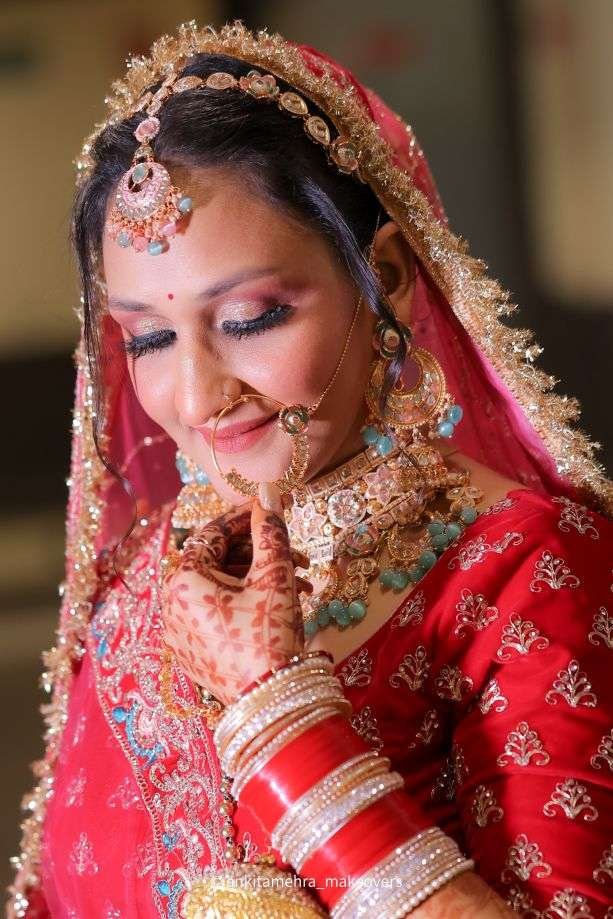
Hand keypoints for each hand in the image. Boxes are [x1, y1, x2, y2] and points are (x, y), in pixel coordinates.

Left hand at [161, 484, 304, 705]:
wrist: (270, 703)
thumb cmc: (268, 635)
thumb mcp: (275, 577)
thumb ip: (270, 531)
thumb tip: (268, 493)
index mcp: (183, 580)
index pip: (213, 533)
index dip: (245, 517)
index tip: (271, 507)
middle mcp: (171, 604)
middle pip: (217, 560)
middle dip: (259, 553)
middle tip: (297, 555)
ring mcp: (178, 632)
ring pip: (219, 587)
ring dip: (258, 579)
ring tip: (300, 586)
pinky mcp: (191, 652)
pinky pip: (215, 613)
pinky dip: (244, 602)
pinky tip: (279, 605)